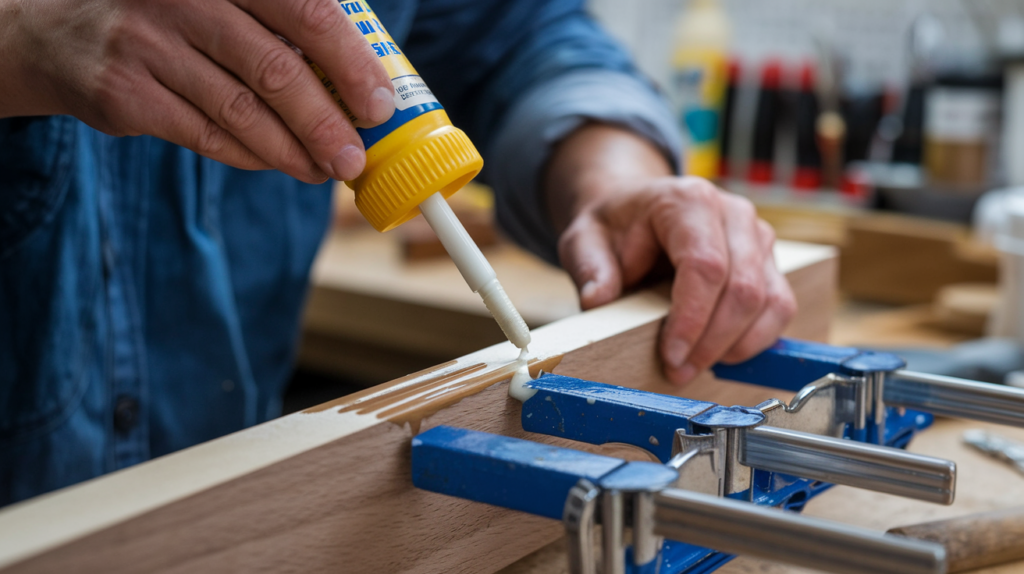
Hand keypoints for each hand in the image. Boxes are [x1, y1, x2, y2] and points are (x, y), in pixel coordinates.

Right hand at [0, 0, 394, 182]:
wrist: (60, 31)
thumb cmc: (172, 15)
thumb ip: (282, 22)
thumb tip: (365, 79)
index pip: (304, 10)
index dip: (349, 62)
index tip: (380, 104)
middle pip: (275, 69)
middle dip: (326, 123)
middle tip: (355, 158)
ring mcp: (147, 44)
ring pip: (242, 112)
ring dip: (294, 150)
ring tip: (326, 170)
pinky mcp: (124, 93)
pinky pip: (207, 135)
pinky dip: (251, 155)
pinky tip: (279, 162)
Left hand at [544, 124, 796, 384]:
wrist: (638, 211)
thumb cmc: (616, 227)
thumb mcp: (585, 239)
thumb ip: (591, 267)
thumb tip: (598, 300)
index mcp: (688, 201)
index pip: (705, 265)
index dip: (692, 318)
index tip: (671, 355)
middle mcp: (733, 214)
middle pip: (743, 289)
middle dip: (712, 342)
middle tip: (678, 372)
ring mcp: (758, 237)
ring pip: (770, 302)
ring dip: (735, 345)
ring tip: (695, 364)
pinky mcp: (769, 262)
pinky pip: (780, 308)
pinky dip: (754, 340)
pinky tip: (720, 353)